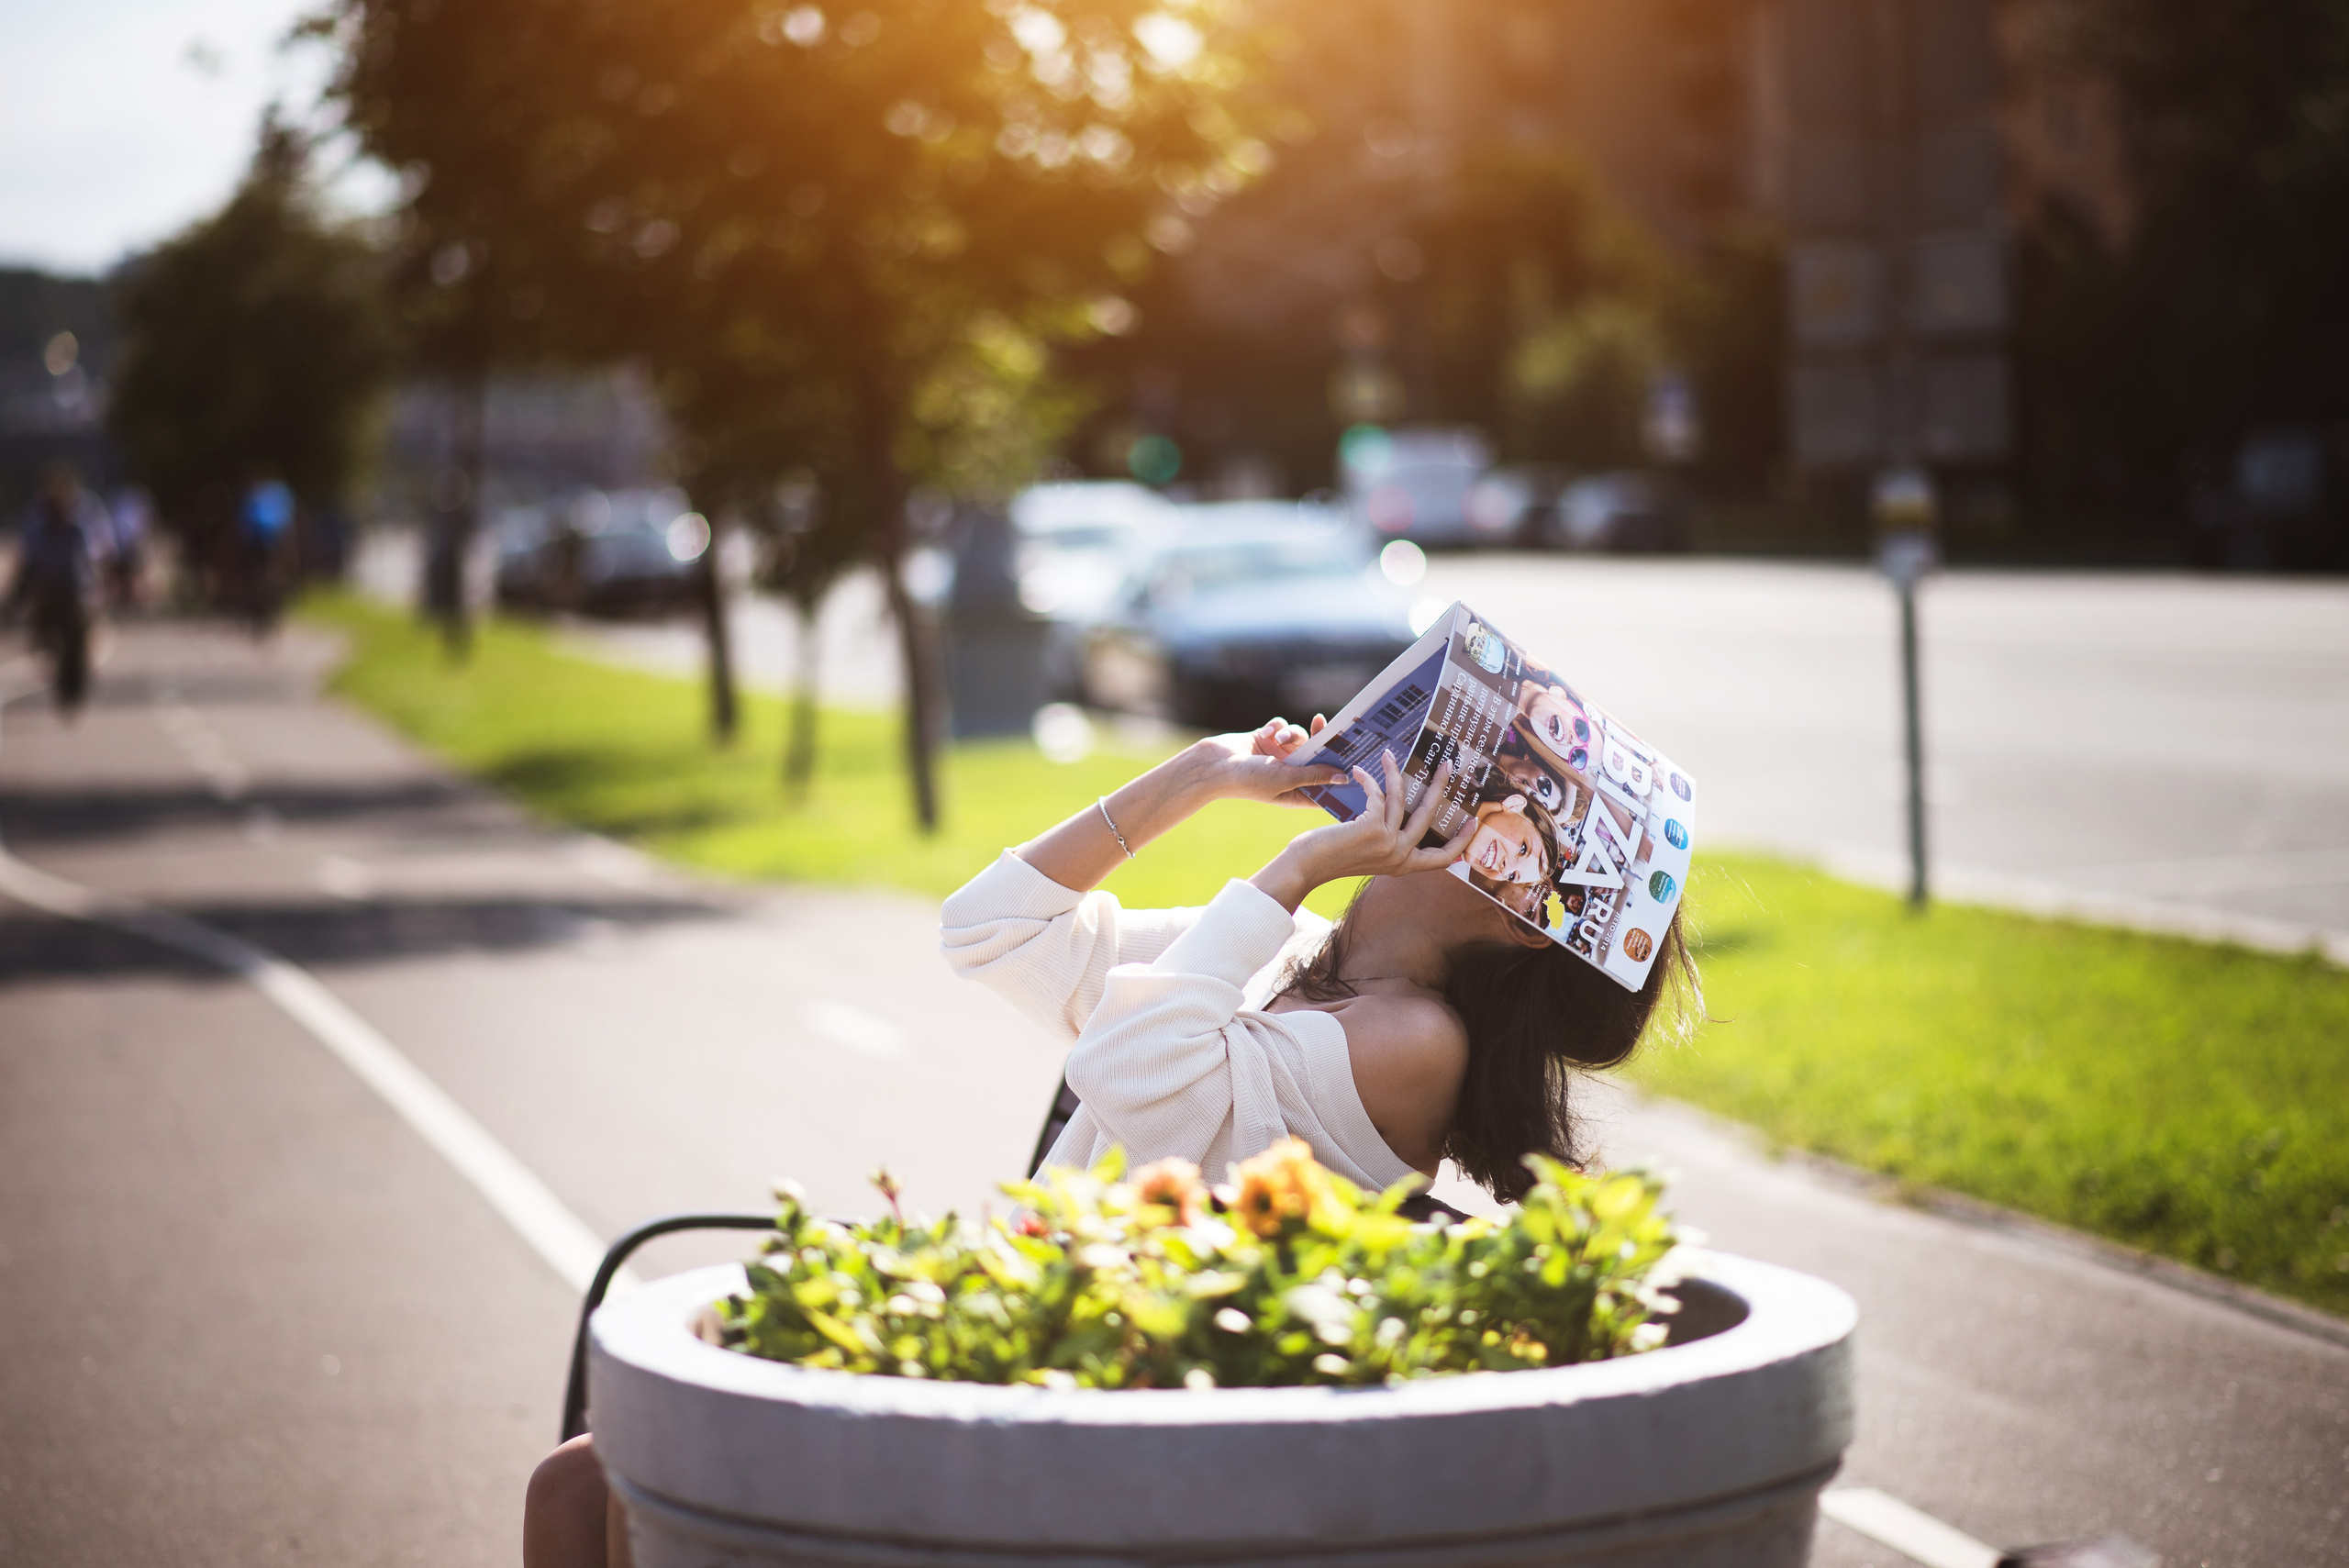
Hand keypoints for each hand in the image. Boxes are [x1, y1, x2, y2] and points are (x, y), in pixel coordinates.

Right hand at [1178, 719, 1347, 807]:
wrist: (1215, 765)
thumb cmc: (1249, 780)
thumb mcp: (1286, 778)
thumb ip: (1315, 775)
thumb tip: (1343, 777)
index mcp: (1297, 793)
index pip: (1326, 786)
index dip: (1340, 776)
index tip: (1355, 760)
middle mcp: (1290, 774)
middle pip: (1317, 757)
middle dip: (1321, 744)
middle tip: (1328, 728)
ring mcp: (1279, 757)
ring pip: (1300, 738)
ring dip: (1292, 734)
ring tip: (1279, 738)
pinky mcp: (1268, 740)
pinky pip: (1282, 727)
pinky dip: (1277, 727)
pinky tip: (1267, 732)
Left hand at [1249, 751, 1475, 909]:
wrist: (1305, 866)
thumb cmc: (1332, 856)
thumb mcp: (1368, 853)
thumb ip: (1387, 841)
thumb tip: (1399, 810)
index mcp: (1403, 866)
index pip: (1442, 859)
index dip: (1461, 842)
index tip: (1474, 822)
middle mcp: (1400, 857)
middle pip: (1430, 817)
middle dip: (1439, 787)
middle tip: (1447, 764)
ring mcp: (1388, 844)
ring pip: (1403, 800)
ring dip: (1396, 772)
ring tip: (1390, 754)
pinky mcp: (1372, 829)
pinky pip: (1379, 795)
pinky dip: (1370, 779)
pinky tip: (1361, 771)